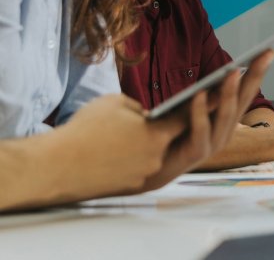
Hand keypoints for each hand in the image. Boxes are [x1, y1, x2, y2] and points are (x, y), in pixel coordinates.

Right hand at [54, 93, 186, 199]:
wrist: (57, 166)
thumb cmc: (85, 130)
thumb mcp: (115, 102)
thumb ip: (138, 107)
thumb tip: (146, 115)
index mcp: (157, 133)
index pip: (185, 119)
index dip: (193, 109)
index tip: (202, 101)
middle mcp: (156, 156)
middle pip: (168, 138)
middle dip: (163, 128)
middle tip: (157, 118)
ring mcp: (143, 173)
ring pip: (152, 154)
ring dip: (145, 145)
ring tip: (131, 135)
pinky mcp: (130, 185)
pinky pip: (138, 167)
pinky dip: (132, 159)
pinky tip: (119, 152)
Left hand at [140, 49, 273, 190]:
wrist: (154, 169)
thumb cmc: (173, 134)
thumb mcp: (192, 109)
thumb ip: (206, 96)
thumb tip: (224, 72)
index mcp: (227, 118)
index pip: (247, 91)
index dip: (258, 71)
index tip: (269, 50)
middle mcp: (226, 130)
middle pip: (244, 99)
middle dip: (255, 75)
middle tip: (264, 55)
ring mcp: (213, 144)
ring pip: (226, 115)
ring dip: (230, 92)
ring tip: (233, 71)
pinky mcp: (196, 155)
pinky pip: (201, 131)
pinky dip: (200, 112)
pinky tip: (199, 94)